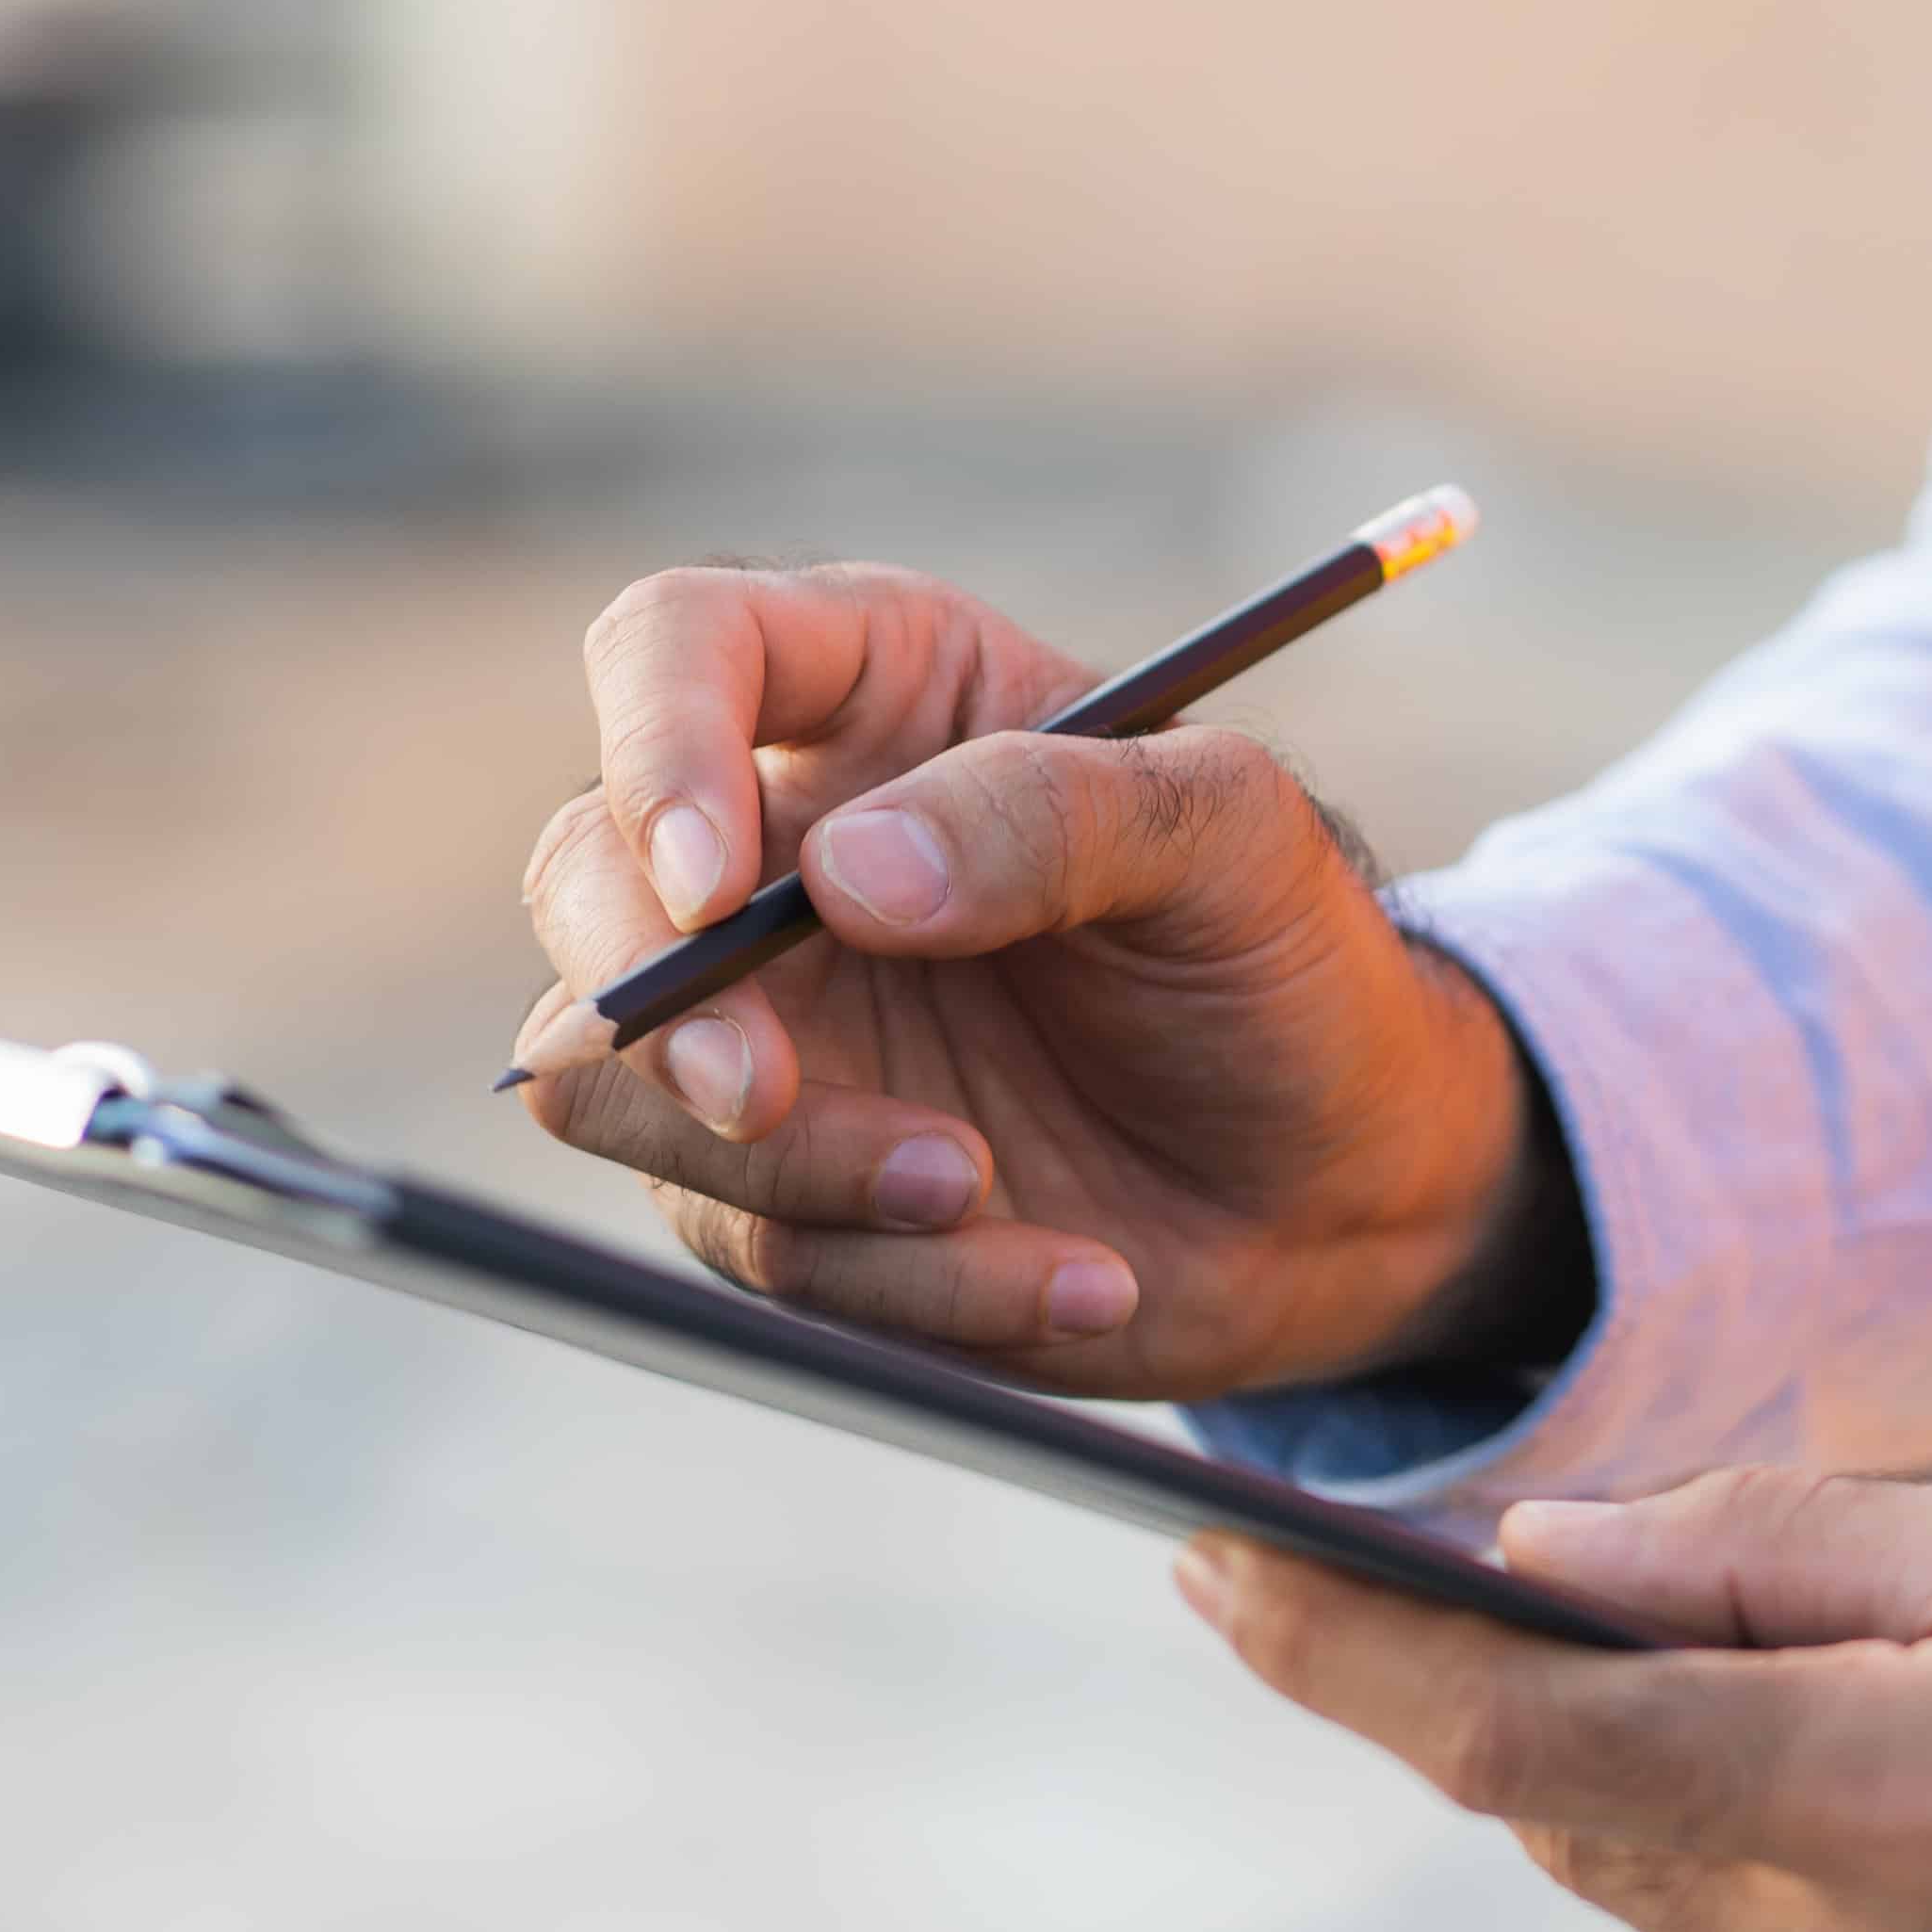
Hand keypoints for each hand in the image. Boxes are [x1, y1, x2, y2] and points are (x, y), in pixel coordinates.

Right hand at [513, 559, 1574, 1401]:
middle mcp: (782, 849)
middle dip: (654, 1006)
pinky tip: (1074, 1280)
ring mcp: (769, 1026)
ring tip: (991, 1192)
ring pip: (626, 1094)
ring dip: (796, 1172)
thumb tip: (847, 877)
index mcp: (877, 695)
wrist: (1349, 1178)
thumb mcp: (1234, 840)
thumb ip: (1059, 816)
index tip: (711, 887)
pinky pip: (760, 1246)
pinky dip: (911, 1285)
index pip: (677, 647)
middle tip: (767, 1097)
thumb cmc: (1284, 958)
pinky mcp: (786, 1190)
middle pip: (582, 880)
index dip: (655, 748)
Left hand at [1183, 1470, 1931, 1931]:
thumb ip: (1780, 1554)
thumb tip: (1543, 1546)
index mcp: (1879, 1811)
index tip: (1206, 1569)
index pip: (1504, 1739)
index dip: (1328, 1652)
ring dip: (1751, 1822)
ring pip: (1712, 1930)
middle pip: (1603, 1833)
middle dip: (1597, 1706)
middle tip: (1662, 1594)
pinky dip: (1848, 1923)